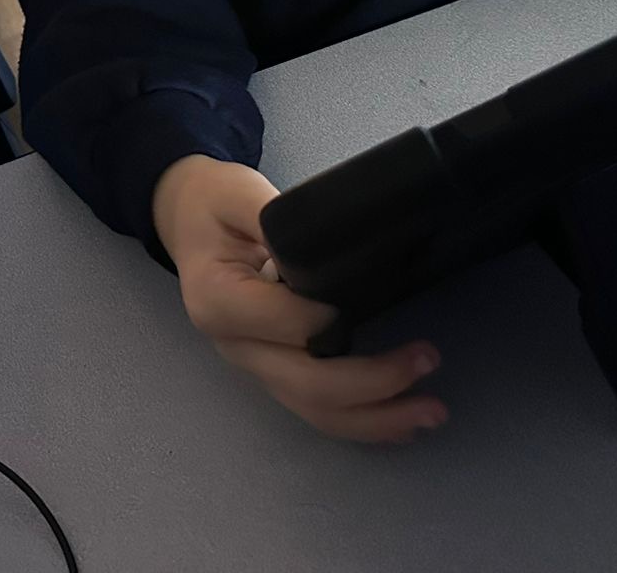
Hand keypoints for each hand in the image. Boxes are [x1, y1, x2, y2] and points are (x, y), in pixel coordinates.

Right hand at [153, 155, 444, 443]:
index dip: (324, 320)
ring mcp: (253, 363)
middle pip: (305, 384)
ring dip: (375, 418)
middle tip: (428, 361)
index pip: (279, 322)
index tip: (366, 300)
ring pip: (314, 410)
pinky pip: (316, 407)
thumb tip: (321, 251)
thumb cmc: (213, 203)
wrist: (186, 219)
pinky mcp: (272, 370)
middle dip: (372, 384)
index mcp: (218, 299)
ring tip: (430, 412)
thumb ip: (274, 221)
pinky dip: (360, 420)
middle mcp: (234, 344)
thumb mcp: (239, 194)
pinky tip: (400, 421)